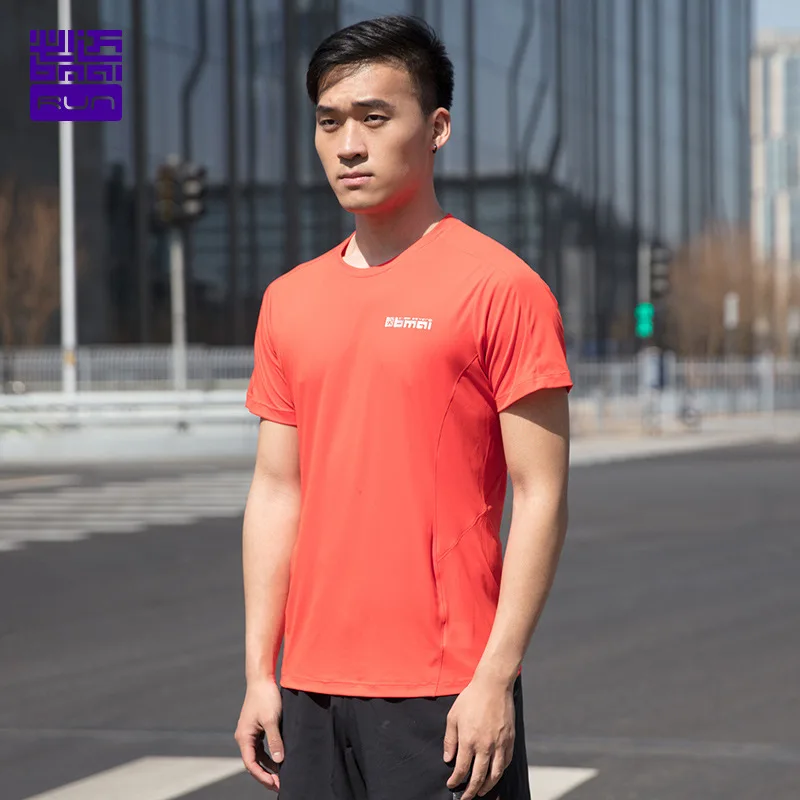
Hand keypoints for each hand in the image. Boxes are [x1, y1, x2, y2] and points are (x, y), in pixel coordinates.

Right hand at [234, 677, 284, 791]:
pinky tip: (280, 762)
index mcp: (244, 737)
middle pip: (253, 762)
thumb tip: (279, 761)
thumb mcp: (271, 720)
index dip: (262, 776)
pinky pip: (261, 748)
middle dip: (265, 775)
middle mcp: (244, 737)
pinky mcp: (257, 729)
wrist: (262, 680)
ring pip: (258, 756)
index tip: (274, 784)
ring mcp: (250, 733)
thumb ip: (275, 741)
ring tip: (281, 777)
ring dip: (268, 767)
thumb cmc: (265, 697)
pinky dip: (269, 756)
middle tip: (280, 785)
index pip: (250, 763)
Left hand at [443, 676, 515, 799]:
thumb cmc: (471, 698)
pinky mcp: (509, 740)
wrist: (493, 686)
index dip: (456, 780)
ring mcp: (499, 744)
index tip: (451, 784)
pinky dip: (500, 772)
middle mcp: (485, 746)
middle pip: (478, 777)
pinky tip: (495, 774)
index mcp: (468, 741)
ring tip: (481, 791)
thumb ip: (449, 740)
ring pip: (495, 774)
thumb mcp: (453, 717)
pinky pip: (506, 762)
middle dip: (471, 790)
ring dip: (487, 786)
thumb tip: (448, 759)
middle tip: (466, 797)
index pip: (462, 769)